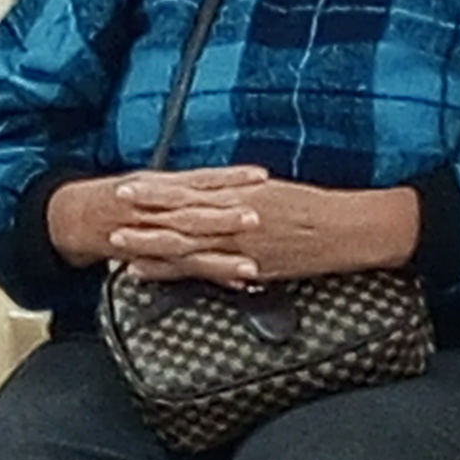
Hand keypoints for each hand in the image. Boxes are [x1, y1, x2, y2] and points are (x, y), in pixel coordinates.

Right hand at [52, 166, 263, 280]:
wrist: (72, 217)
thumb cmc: (114, 198)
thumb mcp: (148, 179)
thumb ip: (185, 183)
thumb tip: (228, 181)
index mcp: (159, 184)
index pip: (200, 178)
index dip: (230, 176)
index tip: (259, 176)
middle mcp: (155, 209)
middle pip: (194, 212)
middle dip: (224, 217)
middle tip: (255, 218)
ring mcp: (150, 236)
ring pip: (188, 246)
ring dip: (219, 258)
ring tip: (249, 266)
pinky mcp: (147, 258)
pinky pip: (179, 270)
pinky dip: (206, 274)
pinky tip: (232, 283)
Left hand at [56, 167, 415, 285]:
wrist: (348, 228)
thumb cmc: (315, 209)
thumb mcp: (274, 193)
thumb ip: (241, 195)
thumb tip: (218, 194)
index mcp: (241, 193)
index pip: (190, 190)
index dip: (157, 190)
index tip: (129, 186)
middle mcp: (236, 215)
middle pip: (180, 214)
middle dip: (144, 214)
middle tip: (111, 213)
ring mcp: (241, 242)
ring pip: (186, 242)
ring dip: (150, 243)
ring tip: (119, 244)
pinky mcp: (250, 265)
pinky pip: (206, 267)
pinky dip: (176, 270)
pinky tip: (152, 273)